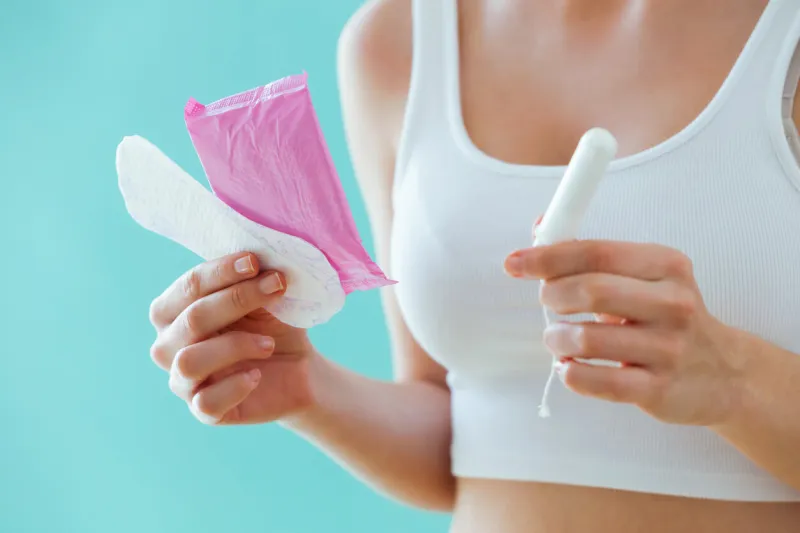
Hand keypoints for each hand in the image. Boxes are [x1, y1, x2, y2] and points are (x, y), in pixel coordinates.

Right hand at [149, 252, 317, 424]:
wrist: (299, 368)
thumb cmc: (272, 324)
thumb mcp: (264, 297)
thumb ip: (252, 277)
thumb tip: (257, 255)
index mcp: (175, 311)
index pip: (188, 287)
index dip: (220, 272)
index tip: (255, 262)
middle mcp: (169, 346)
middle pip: (191, 320)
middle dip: (236, 299)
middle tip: (277, 286)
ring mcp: (183, 381)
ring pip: (190, 361)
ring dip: (235, 345)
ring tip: (268, 343)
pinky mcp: (204, 411)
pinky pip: (205, 402)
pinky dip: (234, 386)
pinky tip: (257, 375)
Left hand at [504, 240, 747, 425]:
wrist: (726, 375)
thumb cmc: (668, 318)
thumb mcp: (647, 277)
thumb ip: (593, 255)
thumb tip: (539, 227)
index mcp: (666, 266)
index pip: (596, 253)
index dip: (548, 256)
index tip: (515, 262)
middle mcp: (672, 304)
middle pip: (591, 290)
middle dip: (553, 295)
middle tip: (547, 302)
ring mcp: (668, 349)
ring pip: (586, 339)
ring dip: (557, 338)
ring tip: (557, 339)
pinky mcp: (658, 390)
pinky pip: (596, 382)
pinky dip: (570, 373)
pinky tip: (569, 367)